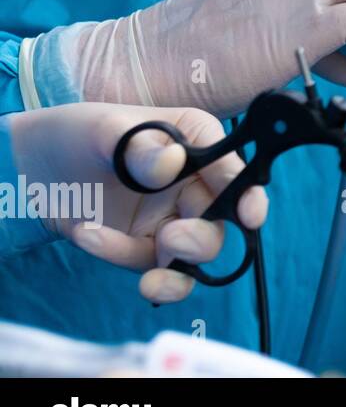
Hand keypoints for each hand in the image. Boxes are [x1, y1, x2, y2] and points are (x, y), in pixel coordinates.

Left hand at [7, 102, 267, 302]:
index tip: (250, 215)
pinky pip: (152, 267)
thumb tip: (172, 161)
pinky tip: (89, 237)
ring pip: (196, 254)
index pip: (233, 169)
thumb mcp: (105, 130)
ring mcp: (174, 218)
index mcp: (199, 142)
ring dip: (178, 270)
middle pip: (222, 220)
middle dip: (202, 237)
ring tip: (147, 276)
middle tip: (172, 238)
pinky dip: (124, 261)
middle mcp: (196, 183)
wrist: (34, 168)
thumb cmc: (79, 134)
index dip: (249, 193)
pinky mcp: (147, 247)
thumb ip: (139, 146)